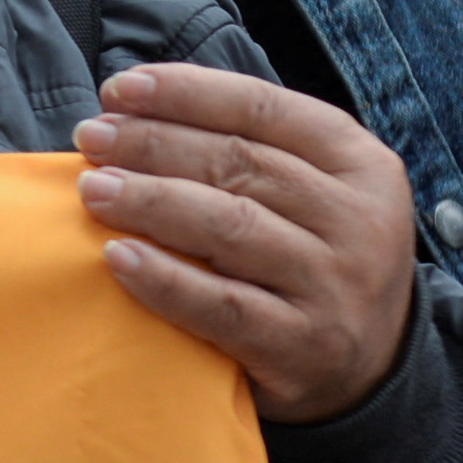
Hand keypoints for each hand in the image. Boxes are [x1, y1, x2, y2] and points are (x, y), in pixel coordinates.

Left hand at [76, 63, 418, 422]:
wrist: (371, 372)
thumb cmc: (314, 260)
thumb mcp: (314, 193)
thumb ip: (252, 150)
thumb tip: (133, 112)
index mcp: (360, 163)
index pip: (262, 109)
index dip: (185, 93)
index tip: (119, 89)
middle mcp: (357, 220)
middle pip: (239, 163)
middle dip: (154, 143)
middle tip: (91, 139)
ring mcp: (334, 286)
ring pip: (229, 226)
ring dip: (150, 201)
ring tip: (94, 190)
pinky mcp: (303, 347)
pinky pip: (223, 306)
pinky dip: (164, 280)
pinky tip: (117, 259)